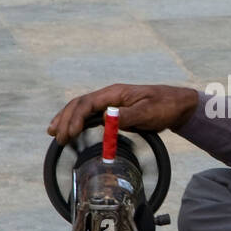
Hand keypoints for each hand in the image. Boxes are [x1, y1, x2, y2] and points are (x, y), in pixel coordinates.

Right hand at [46, 84, 198, 145]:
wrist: (178, 105)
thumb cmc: (165, 106)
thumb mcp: (148, 112)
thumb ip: (128, 115)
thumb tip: (106, 118)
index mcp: (114, 93)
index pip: (87, 103)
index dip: (75, 118)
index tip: (69, 133)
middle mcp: (109, 96)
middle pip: (79, 104)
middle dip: (65, 119)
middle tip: (55, 136)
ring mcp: (110, 103)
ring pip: (82, 108)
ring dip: (66, 119)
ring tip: (53, 132)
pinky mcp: (114, 111)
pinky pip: (90, 115)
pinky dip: (77, 121)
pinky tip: (70, 130)